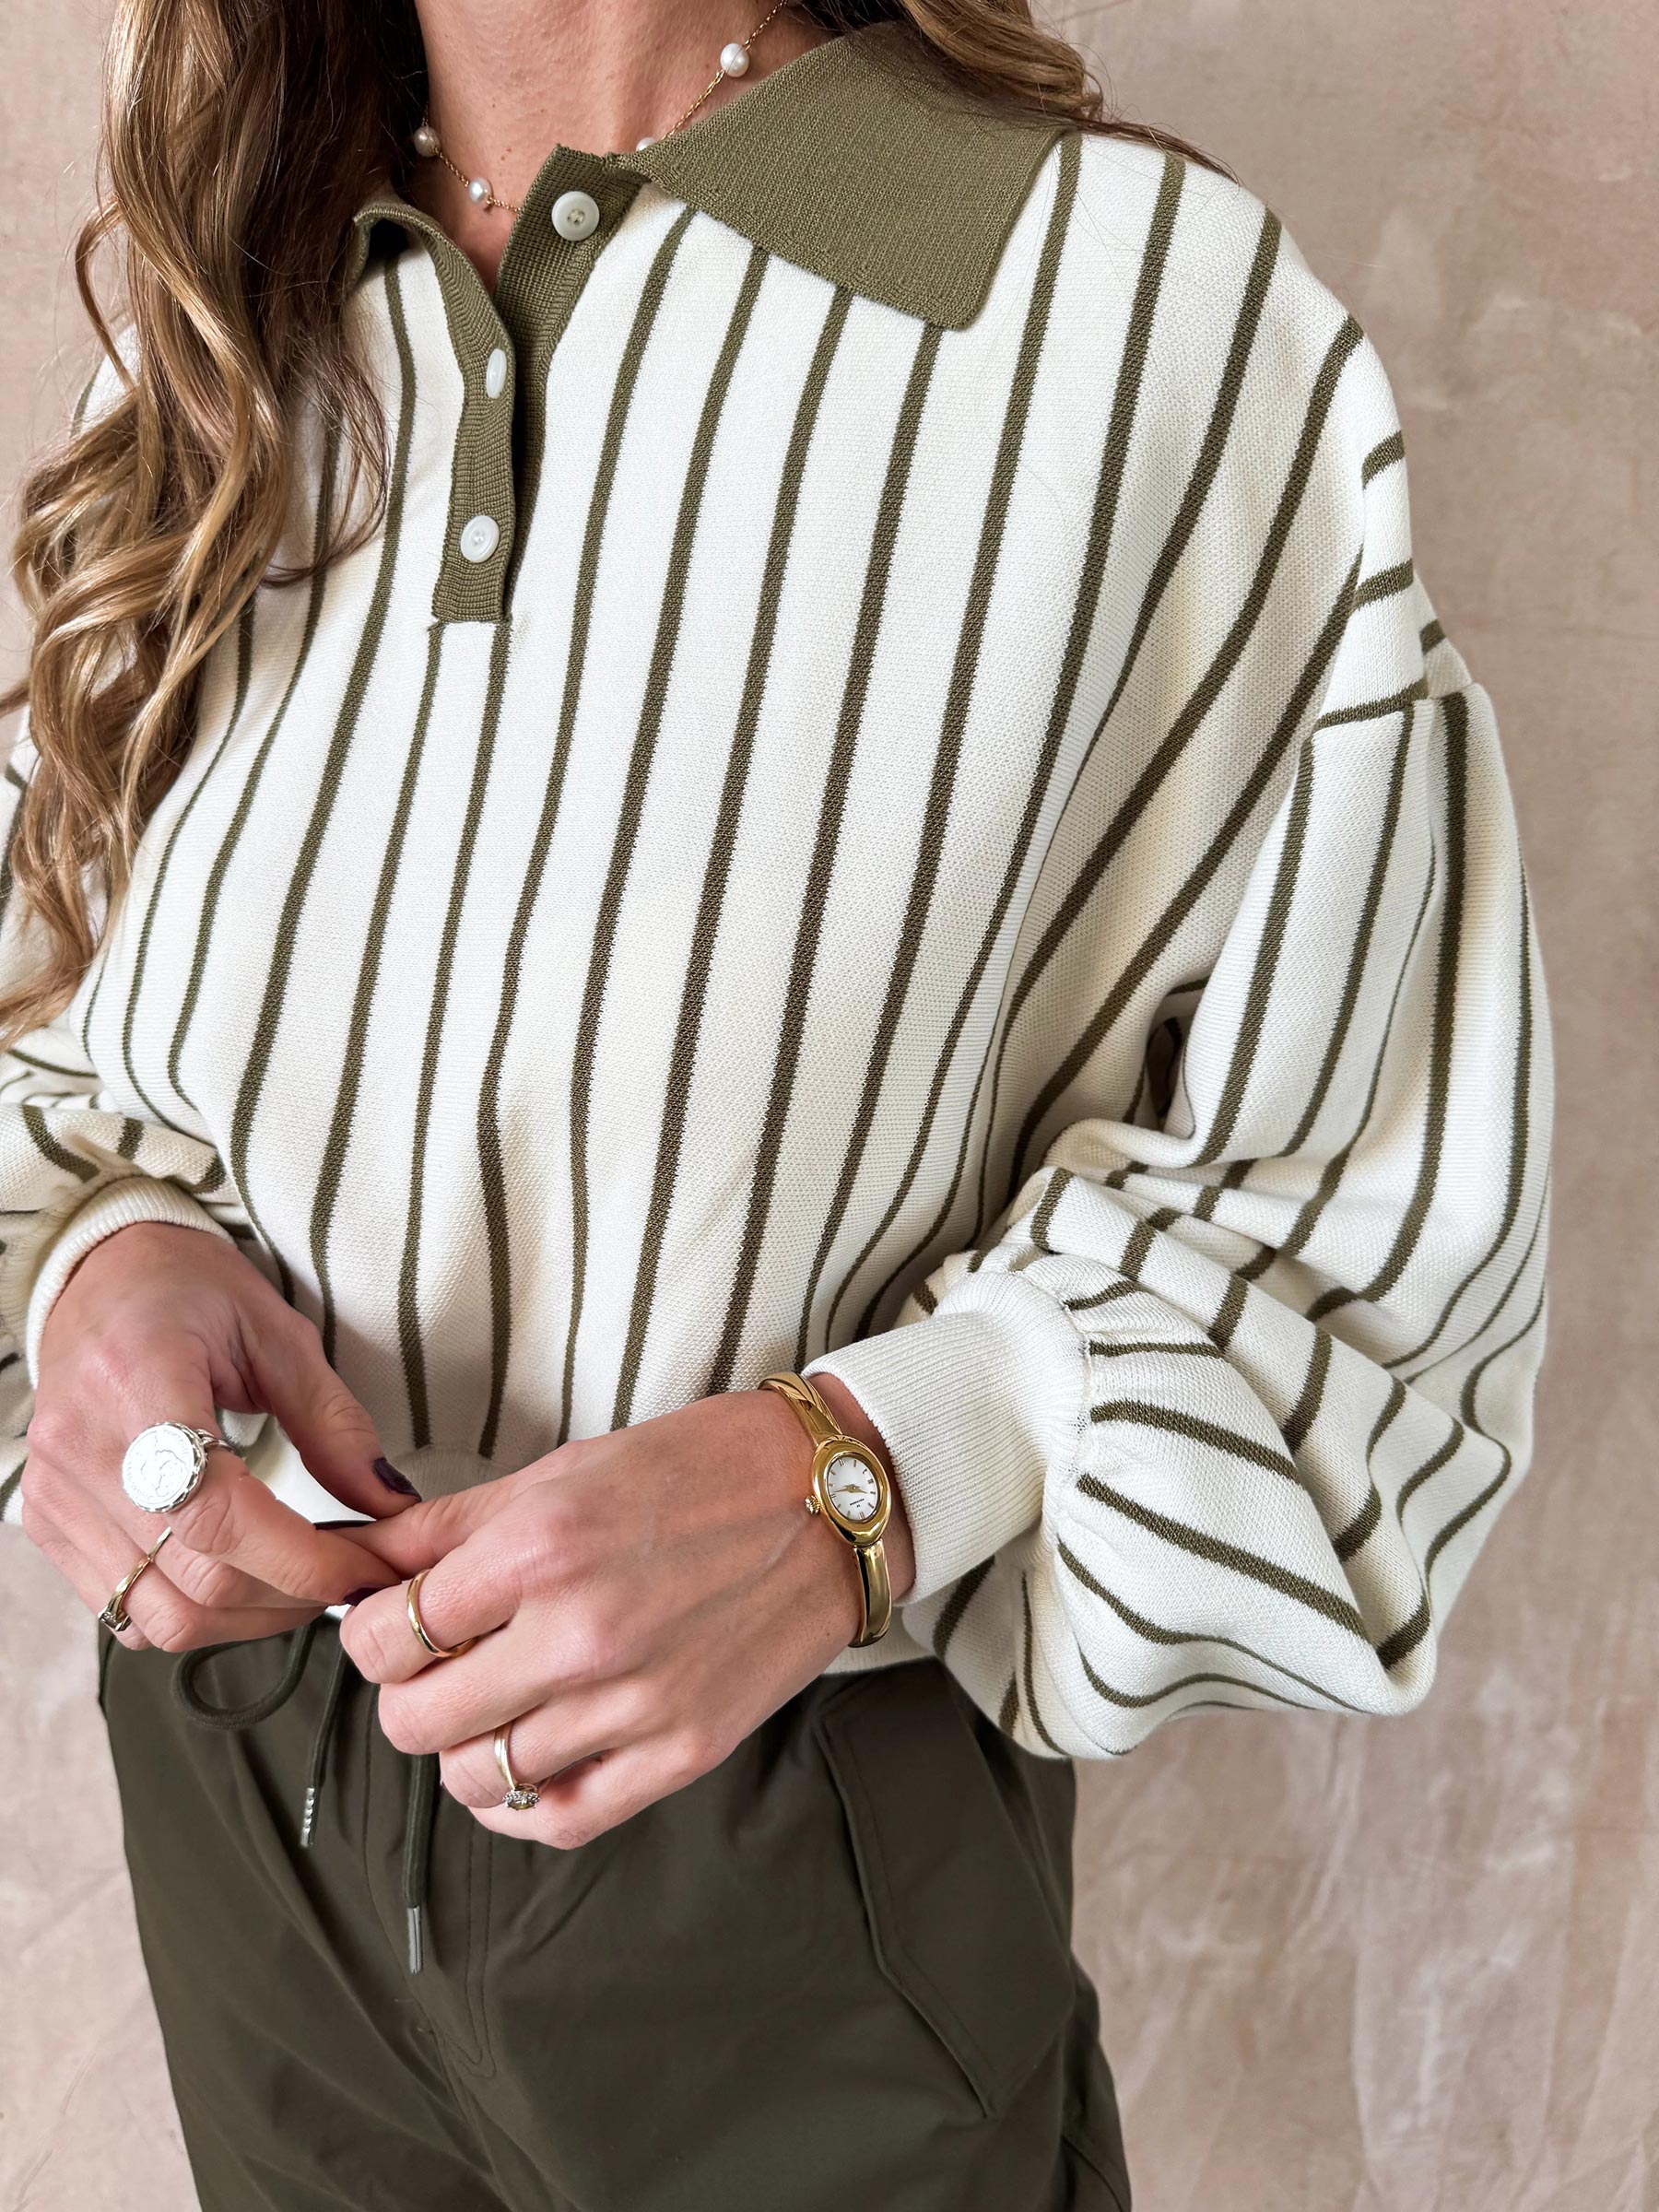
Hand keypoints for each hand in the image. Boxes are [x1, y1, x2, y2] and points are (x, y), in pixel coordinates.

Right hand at [21, 1221, 412, 1651]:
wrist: (98, 1275)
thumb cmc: (188, 1291)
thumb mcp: (277, 1333)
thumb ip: (334, 1423)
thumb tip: (390, 1504)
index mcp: (137, 1384)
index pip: (217, 1515)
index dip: (302, 1561)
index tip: (367, 1567)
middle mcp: (80, 1452)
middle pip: (194, 1582)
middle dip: (292, 1595)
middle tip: (351, 1573)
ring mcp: (54, 1497)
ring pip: (160, 1618)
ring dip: (248, 1617)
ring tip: (301, 1577)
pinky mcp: (47, 1524)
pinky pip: (126, 1612)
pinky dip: (195, 1612)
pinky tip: (241, 1574)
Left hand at [338, 1377, 914, 1848]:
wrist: (833, 1499)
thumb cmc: (697, 1470)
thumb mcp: (561, 1472)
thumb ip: (447, 1528)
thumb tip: (352, 1565)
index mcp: (538, 1549)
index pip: (383, 1637)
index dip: (368, 1636)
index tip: (387, 1628)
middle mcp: (578, 1633)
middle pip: (415, 1722)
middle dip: (409, 1696)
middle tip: (438, 1668)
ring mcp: (634, 1704)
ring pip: (477, 1779)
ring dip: (465, 1749)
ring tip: (494, 1706)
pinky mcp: (683, 1753)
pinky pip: (559, 1820)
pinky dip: (522, 1805)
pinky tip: (527, 1763)